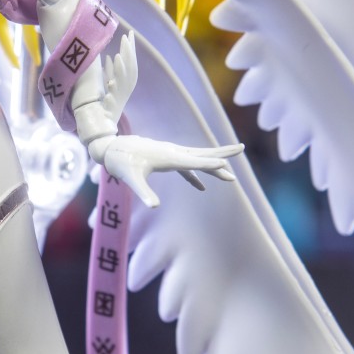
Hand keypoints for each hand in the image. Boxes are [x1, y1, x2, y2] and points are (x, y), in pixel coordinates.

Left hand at [98, 134, 241, 207]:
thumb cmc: (121, 162)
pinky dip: (196, 174)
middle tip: (242, 147)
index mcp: (168, 158)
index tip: (226, 164)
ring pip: (197, 158)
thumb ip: (143, 193)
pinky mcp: (165, 158)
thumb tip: (154, 206)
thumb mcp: (130, 179)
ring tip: (230, 172)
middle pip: (202, 153)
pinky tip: (202, 187)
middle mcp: (172, 153)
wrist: (111, 148)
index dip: (210, 163)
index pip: (194, 162)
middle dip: (222, 153)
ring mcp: (170, 154)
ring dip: (213, 163)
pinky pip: (186, 166)